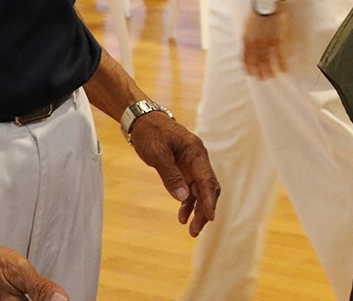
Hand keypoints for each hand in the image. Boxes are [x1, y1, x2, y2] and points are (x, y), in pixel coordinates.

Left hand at [125, 111, 219, 235]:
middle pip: (207, 188)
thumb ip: (170, 175)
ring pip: (199, 191)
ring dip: (197, 209)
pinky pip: (189, 188)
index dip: (209, 200)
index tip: (209, 217)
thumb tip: (183, 197)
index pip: (207, 180)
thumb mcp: (157, 153)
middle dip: (204, 209)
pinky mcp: (183, 168)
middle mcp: (197, 159)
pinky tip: (182, 215)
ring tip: (191, 229)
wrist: (142, 120)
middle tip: (195, 230)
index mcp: (195, 152)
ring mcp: (191, 164)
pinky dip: (187, 202)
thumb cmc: (150, 133)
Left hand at [243, 9, 291, 79]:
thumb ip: (248, 36)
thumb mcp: (247, 24)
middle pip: (256, 62)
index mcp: (246, 39)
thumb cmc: (257, 10)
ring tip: (272, 76)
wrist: (267, 2)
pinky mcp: (278, 39)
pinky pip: (280, 55)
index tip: (250, 73)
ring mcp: (267, 42)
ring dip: (270, 70)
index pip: (245, 58)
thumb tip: (248, 45)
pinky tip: (284, 70)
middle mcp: (255, 43)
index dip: (248, 67)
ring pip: (267, 61)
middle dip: (259, 71)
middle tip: (262, 79)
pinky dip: (282, 64)